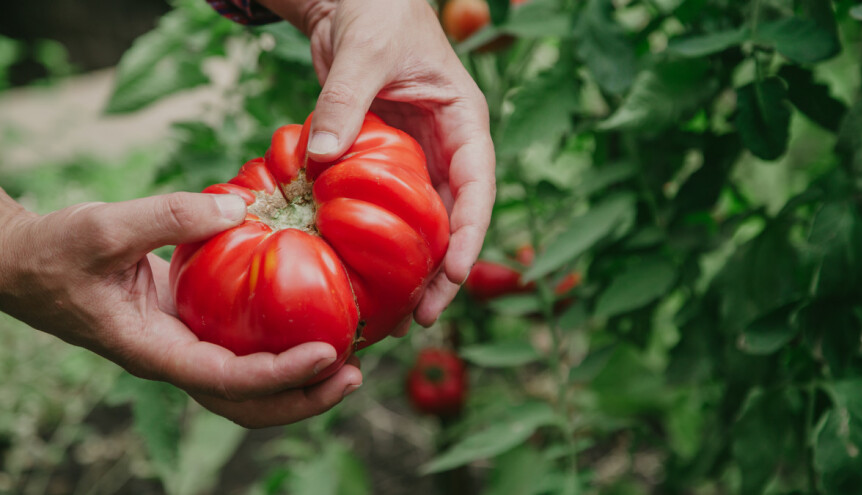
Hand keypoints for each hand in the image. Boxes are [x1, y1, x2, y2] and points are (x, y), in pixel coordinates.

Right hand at [0, 191, 361, 427]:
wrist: (30, 262)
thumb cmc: (56, 251)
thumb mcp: (104, 227)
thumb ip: (170, 215)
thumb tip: (240, 207)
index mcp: (154, 350)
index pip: (225, 380)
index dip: (278, 375)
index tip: (326, 355)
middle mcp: (177, 356)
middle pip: (246, 402)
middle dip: (302, 398)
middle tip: (355, 373)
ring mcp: (187, 344)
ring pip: (249, 384)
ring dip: (299, 379)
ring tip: (349, 359)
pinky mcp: (195, 324)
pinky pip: (244, 348)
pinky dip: (280, 344)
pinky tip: (313, 317)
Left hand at [260, 0, 495, 327]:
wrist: (354, 2)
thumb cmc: (375, 14)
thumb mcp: (364, 51)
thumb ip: (345, 101)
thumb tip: (320, 158)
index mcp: (463, 122)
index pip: (478, 184)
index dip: (470, 232)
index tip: (453, 273)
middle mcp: (447, 147)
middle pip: (455, 218)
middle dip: (444, 270)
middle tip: (424, 317)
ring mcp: (418, 159)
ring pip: (426, 223)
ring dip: (415, 267)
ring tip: (398, 314)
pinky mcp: (386, 165)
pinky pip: (389, 209)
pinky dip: (381, 242)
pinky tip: (364, 274)